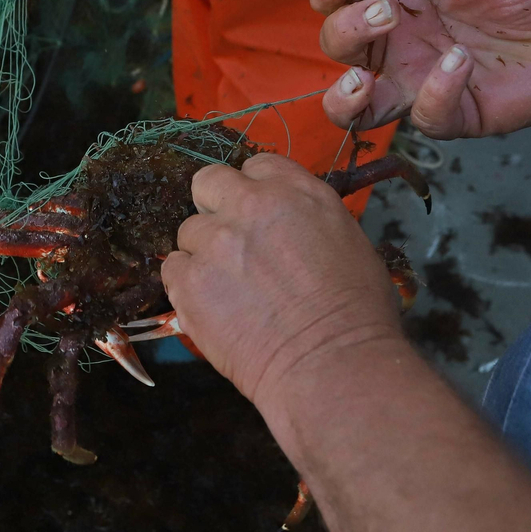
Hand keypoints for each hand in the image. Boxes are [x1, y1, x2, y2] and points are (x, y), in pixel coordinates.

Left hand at [162, 154, 403, 410]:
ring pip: (188, 232)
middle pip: (208, 183)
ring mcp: (215, 241)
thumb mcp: (347, 241)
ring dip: (203, 255)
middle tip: (230, 243)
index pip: (257, 166)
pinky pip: (172, 269)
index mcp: (296, 191)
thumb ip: (307, 219)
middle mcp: (251, 205)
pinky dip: (187, 287)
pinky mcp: (189, 280)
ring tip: (229, 290)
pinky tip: (214, 308)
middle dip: (215, 207)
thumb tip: (288, 227)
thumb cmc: (357, 315)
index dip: (253, 190)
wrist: (332, 365)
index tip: (256, 215)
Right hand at [311, 0, 530, 138]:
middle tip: (386, 15)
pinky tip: (461, 65)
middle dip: (345, 30)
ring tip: (364, 80)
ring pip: (354, 106)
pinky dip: (434, 94)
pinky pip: (423, 118)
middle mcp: (399, 44)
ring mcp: (421, 83)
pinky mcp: (454, 116)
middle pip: (337, 46)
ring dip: (344, 96)